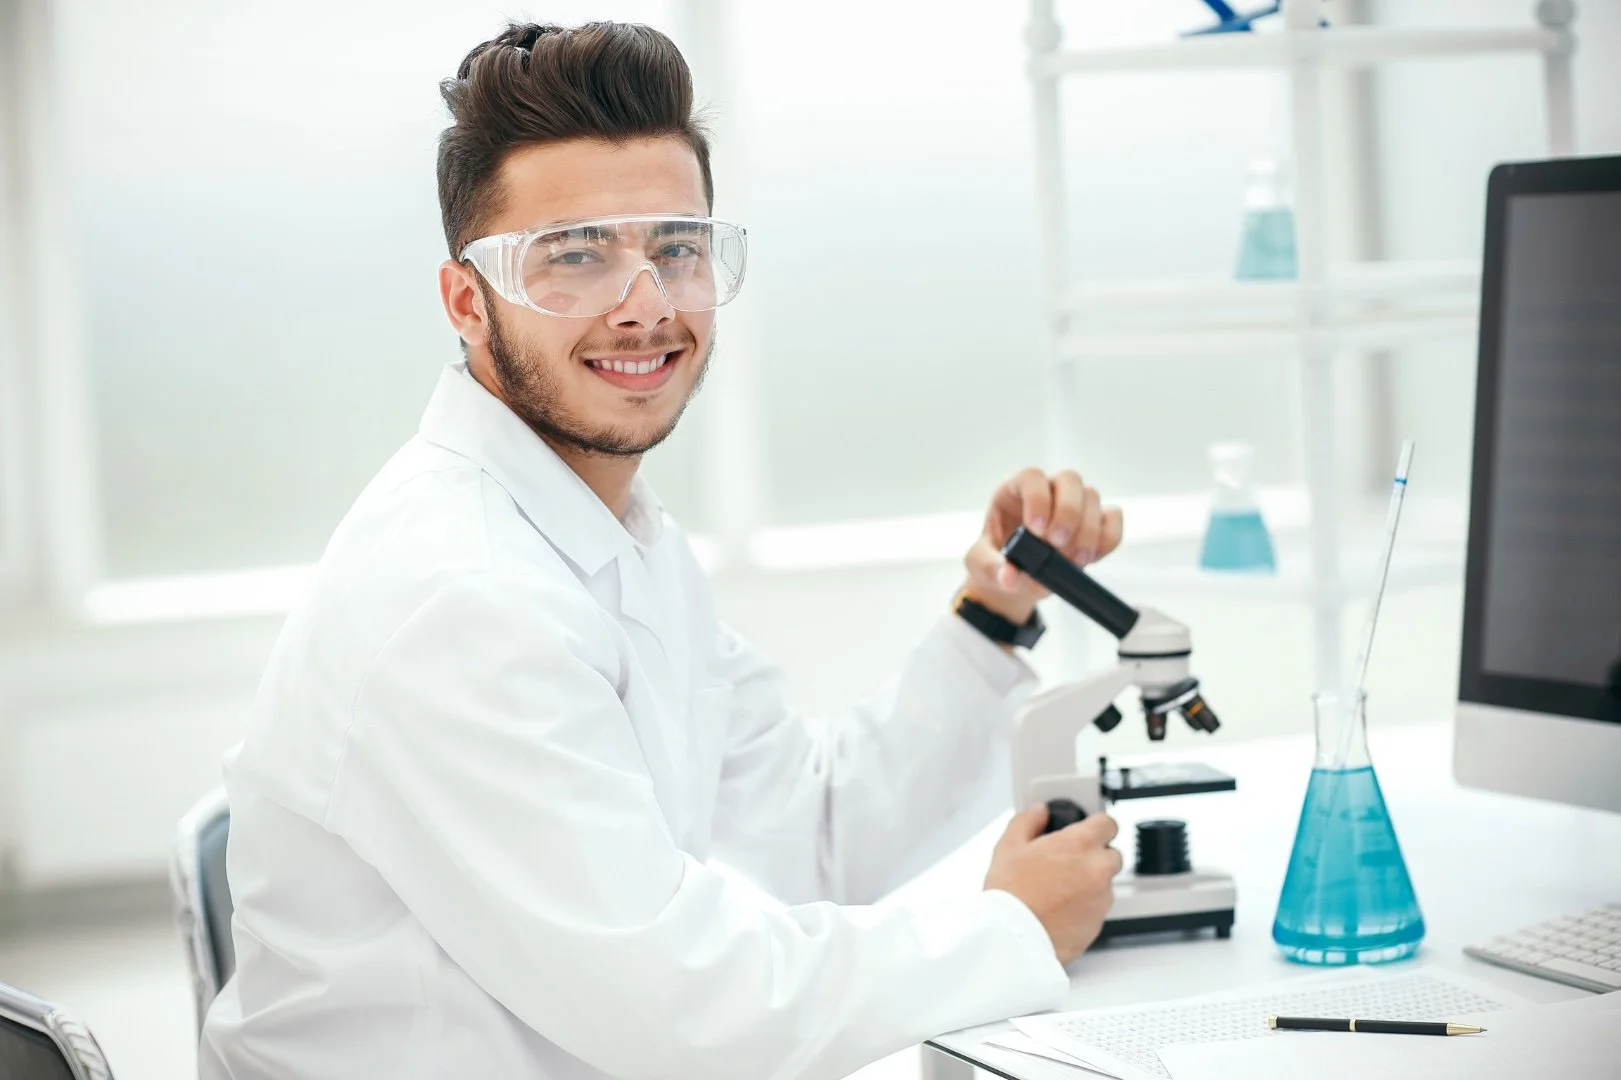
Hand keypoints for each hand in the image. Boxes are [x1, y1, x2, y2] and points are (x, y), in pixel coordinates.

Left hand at [961, 468, 1123, 624]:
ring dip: (1087, 531)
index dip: (1038, 498)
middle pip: (1070, 479)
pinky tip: (1091, 559)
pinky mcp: (1094, 522)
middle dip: (1068, 513)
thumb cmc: (996, 561)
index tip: (1036, 531)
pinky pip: (1113, 518)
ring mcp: (1073, 503)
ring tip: (1072, 561)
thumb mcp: (982, 565)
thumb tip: (1009, 577)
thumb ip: (993, 569)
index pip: (1031, 477)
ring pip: (1093, 497)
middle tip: (1057, 545)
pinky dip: (1107, 538)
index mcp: (1015, 491)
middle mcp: (1047, 490)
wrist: (1017, 576)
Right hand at [984, 805, 1122, 964]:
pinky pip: (1097, 910)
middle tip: (1068, 863)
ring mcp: (1101, 899)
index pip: (1108, 823)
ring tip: (1058, 891)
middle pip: (1112, 855)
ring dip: (1090, 884)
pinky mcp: (1097, 925)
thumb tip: (1039, 812)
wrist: (1013, 937)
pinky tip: (1059, 910)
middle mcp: (1097, 870)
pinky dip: (1084, 909)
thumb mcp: (1009, 846)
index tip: (1089, 830)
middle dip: (1095, 856)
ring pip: (1105, 885)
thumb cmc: (1011, 894)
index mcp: (1080, 844)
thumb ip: (1028, 821)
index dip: (1097, 826)